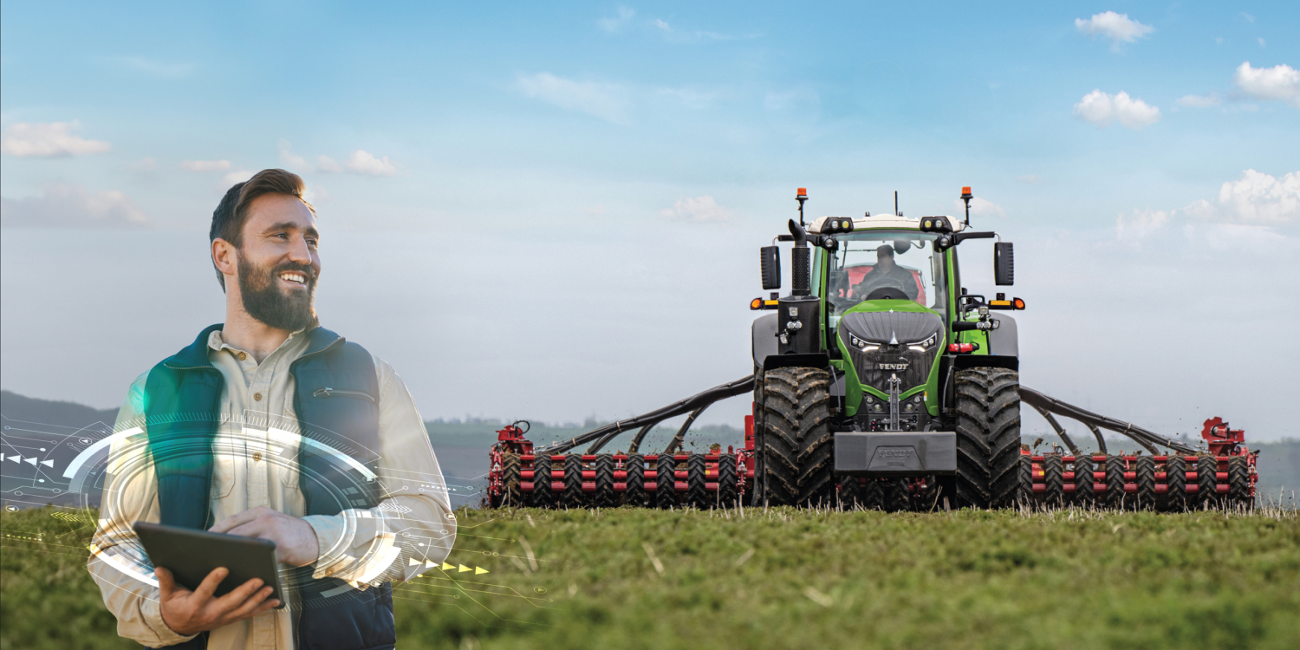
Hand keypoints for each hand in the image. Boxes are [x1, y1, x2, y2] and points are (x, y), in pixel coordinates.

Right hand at [157, 566, 278, 635]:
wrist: (178, 627)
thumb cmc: (174, 607)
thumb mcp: (167, 595)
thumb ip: (166, 580)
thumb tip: (159, 567)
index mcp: (194, 605)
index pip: (204, 591)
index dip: (213, 581)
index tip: (223, 568)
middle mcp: (210, 613)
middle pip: (230, 602)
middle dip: (246, 591)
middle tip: (259, 579)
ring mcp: (222, 618)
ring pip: (243, 609)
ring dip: (258, 599)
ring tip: (270, 588)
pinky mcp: (230, 619)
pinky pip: (248, 614)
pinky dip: (262, 608)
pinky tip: (275, 600)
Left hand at [210, 506, 320, 566]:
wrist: (316, 538)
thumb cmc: (288, 533)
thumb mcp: (270, 522)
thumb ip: (252, 527)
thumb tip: (225, 539)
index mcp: (260, 512)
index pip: (232, 519)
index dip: (216, 530)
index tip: (202, 540)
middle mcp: (267, 519)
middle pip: (237, 532)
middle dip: (220, 544)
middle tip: (206, 554)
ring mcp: (275, 533)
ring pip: (248, 545)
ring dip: (234, 556)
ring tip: (221, 565)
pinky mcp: (283, 547)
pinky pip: (264, 559)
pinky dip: (253, 567)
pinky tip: (244, 574)